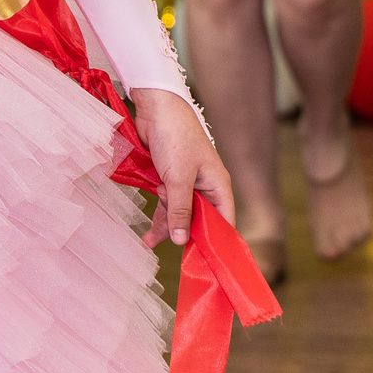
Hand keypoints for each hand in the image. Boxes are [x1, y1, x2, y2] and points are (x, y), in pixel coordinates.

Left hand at [131, 87, 230, 248]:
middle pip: (200, 220)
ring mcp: (187, 182)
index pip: (224, 222)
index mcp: (218, 186)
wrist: (156, 107)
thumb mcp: (178, 178)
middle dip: (185, 235)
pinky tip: (148, 231)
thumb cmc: (175, 137)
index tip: (206, 264)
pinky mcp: (170, 177)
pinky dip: (159, 214)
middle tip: (173, 255)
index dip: (216, 243)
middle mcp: (206, 187)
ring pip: (180, 213)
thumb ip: (180, 210)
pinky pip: (168, 203)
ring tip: (147, 241)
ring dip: (166, 226)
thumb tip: (182, 241)